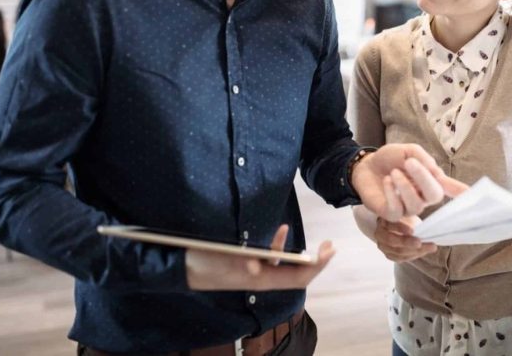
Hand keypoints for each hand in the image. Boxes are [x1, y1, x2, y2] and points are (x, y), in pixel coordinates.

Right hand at [186, 225, 334, 290]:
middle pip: (297, 273)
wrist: (182, 266)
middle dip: (316, 261)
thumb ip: (242, 262)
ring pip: (286, 265)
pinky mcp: (247, 262)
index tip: (330, 250)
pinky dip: (279, 245)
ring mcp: (255, 271)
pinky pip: (271, 256)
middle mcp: (263, 278)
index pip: (299, 277)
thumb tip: (257, 265)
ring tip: (314, 244)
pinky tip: (281, 230)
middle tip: (329, 245)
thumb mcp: (223, 260)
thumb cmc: (204, 262)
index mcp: (262, 281)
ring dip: (299, 253)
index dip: (317, 265)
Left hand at [352, 143, 468, 221]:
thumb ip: (424, 160)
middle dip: (424, 178)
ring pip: (416, 205)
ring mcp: (407, 208)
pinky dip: (392, 193)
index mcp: (430, 183)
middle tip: (411, 162)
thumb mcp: (409, 151)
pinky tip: (387, 181)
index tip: (472, 194)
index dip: (462, 193)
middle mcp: (422, 198)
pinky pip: (397, 210)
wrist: (366, 165)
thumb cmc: (390, 159)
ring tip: (394, 172)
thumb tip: (437, 173)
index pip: (450, 190)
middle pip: (434, 196)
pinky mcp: (391, 214)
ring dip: (405, 186)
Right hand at [374, 215, 436, 261]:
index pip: (388, 224)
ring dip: (415, 251)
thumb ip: (409, 220)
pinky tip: (423, 251)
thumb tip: (421, 227)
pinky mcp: (389, 255)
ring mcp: (383, 246)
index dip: (400, 227)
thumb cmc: (403, 219)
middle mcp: (379, 234)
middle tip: (421, 242)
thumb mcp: (406, 215)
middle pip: (391, 241)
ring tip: (430, 247)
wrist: (399, 226)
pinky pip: (401, 258)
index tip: (412, 230)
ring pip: (397, 252)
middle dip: (407, 242)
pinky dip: (413, 255)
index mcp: (382, 220)